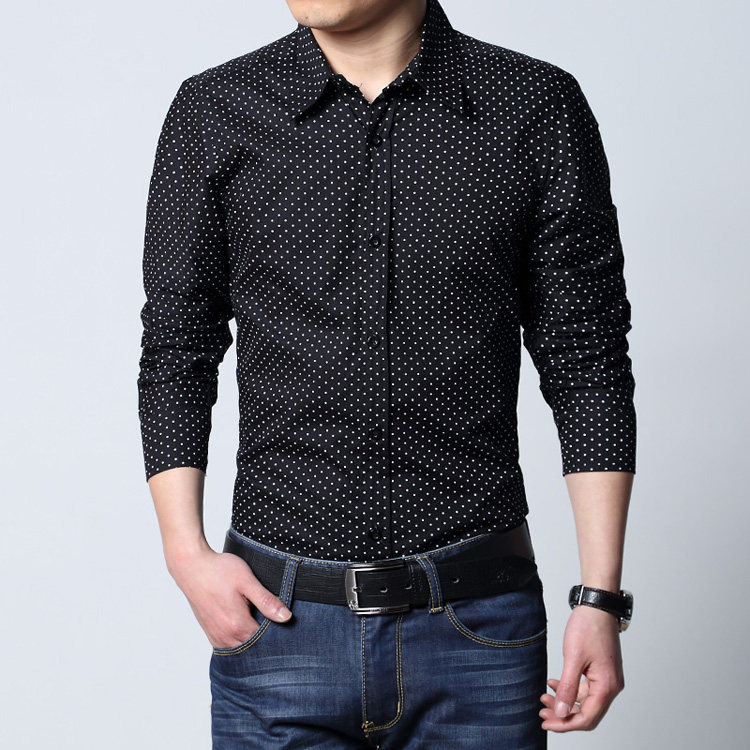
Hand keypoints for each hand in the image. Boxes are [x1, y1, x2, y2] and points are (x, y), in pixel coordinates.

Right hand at [167, 547, 292, 648]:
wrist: (191, 566)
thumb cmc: (218, 570)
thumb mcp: (247, 581)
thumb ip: (266, 601)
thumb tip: (286, 617)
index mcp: (237, 625)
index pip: (266, 640)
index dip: (277, 630)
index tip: (283, 619)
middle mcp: (225, 636)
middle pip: (253, 646)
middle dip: (265, 636)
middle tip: (270, 616)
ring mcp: (216, 636)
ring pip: (241, 646)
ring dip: (251, 637)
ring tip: (257, 616)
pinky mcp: (210, 632)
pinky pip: (229, 644)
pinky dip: (239, 637)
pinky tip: (244, 621)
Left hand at [539, 604, 624, 731]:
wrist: (597, 607)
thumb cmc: (588, 628)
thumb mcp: (573, 658)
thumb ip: (567, 687)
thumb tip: (561, 711)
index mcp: (607, 686)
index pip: (587, 718)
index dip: (565, 724)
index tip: (547, 722)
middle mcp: (611, 686)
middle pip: (587, 713)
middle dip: (564, 715)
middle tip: (542, 713)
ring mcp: (607, 679)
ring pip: (585, 701)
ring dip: (565, 702)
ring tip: (544, 698)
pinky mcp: (601, 671)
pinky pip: (585, 688)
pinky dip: (570, 689)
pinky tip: (553, 683)